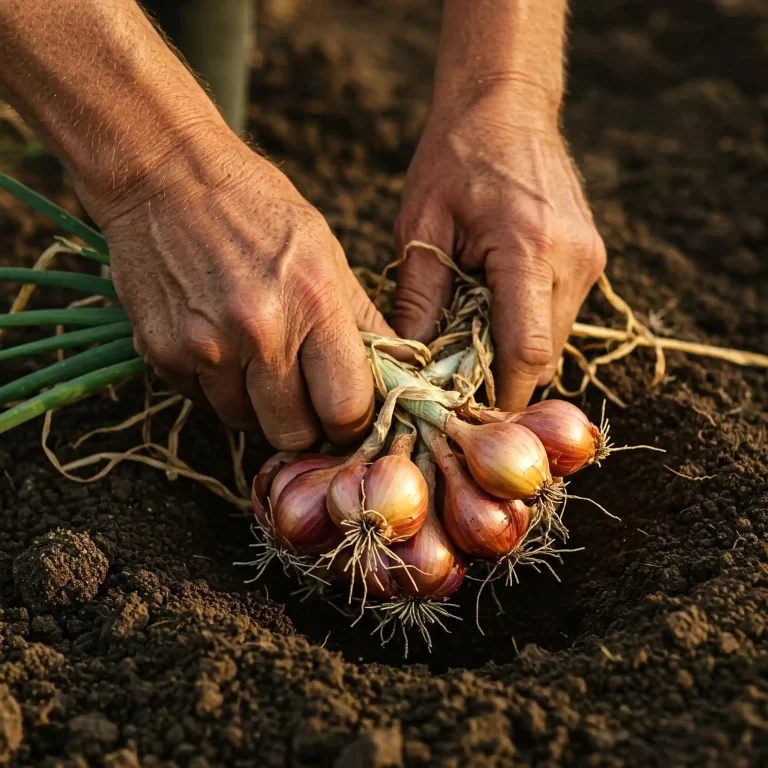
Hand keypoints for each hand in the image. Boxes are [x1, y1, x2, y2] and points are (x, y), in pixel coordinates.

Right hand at [85, 127, 392, 448]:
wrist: (164, 174)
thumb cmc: (255, 208)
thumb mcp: (326, 252)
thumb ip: (363, 319)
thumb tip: (400, 369)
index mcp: (314, 303)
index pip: (346, 408)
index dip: (350, 422)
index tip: (344, 415)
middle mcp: (260, 332)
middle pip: (293, 433)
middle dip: (304, 424)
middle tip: (301, 398)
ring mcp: (207, 346)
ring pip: (244, 422)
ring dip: (255, 405)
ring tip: (253, 357)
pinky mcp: (162, 353)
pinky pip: (201, 402)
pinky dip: (214, 386)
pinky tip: (216, 342)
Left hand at [393, 88, 606, 410]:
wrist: (506, 105)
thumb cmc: (454, 159)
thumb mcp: (421, 228)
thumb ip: (420, 301)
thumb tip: (411, 366)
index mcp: (531, 249)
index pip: (527, 354)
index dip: (497, 395)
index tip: (462, 413)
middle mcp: (573, 261)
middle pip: (543, 357)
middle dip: (499, 378)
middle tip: (453, 381)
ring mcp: (589, 261)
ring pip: (553, 342)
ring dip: (512, 354)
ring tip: (467, 342)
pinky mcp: (590, 259)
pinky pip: (557, 316)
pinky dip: (524, 328)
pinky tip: (491, 314)